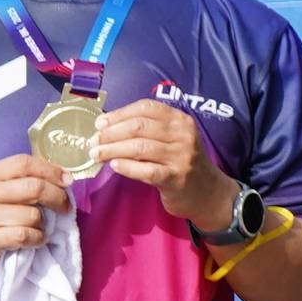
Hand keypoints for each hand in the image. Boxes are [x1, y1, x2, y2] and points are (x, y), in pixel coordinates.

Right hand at [0, 156, 66, 271]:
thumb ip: (19, 180)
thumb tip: (62, 177)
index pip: (24, 163)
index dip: (50, 169)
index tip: (67, 180)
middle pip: (34, 188)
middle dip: (57, 197)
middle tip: (65, 207)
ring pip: (32, 215)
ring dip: (44, 223)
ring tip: (39, 226)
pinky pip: (25, 236)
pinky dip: (37, 238)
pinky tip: (35, 239)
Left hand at [95, 99, 231, 230]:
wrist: (208, 192)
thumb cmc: (182, 162)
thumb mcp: (174, 139)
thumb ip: (149, 130)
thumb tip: (108, 127)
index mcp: (180, 120)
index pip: (146, 108)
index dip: (119, 114)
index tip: (100, 123)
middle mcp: (183, 134)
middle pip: (139, 127)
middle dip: (111, 133)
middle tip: (93, 141)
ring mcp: (181, 156)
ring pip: (140, 147)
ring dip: (112, 150)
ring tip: (96, 154)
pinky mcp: (176, 178)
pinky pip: (146, 170)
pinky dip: (127, 167)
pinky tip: (114, 166)